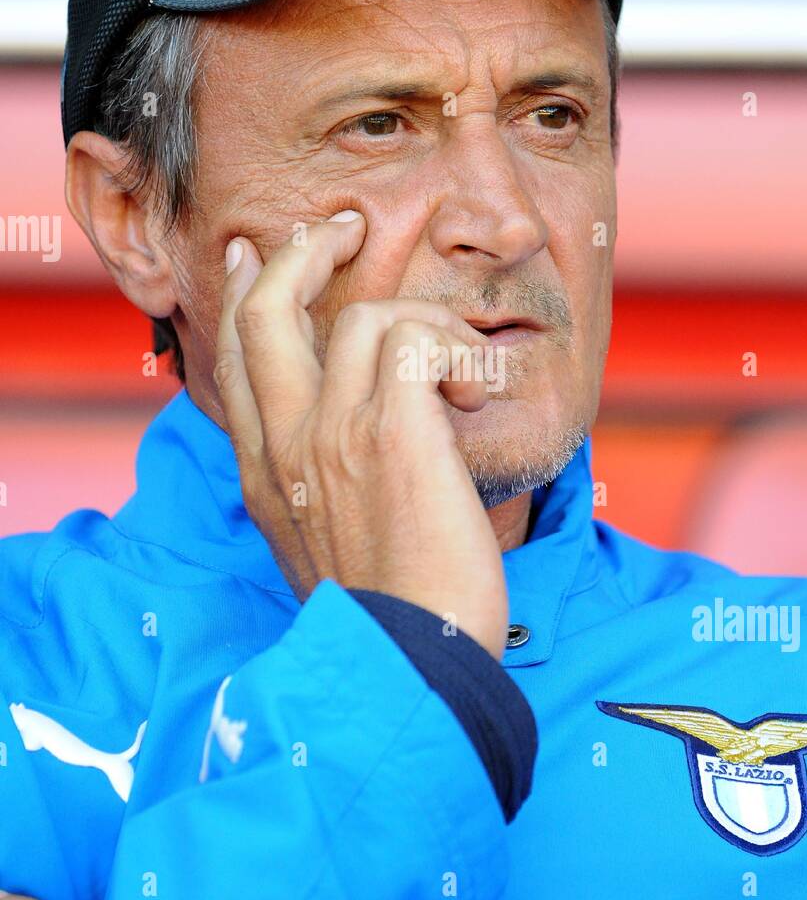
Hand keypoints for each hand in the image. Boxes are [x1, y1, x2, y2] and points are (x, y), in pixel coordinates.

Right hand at [215, 213, 509, 658]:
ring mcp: (334, 434)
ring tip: (459, 379)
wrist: (406, 669)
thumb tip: (336, 456)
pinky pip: (420, 337)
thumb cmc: (387, 616)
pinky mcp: (393, 431)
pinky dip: (459, 352)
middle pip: (268, 308)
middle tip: (346, 229)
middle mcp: (287, 444)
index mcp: (265, 472)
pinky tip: (475, 394)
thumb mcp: (321, 550)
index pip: (238, 358)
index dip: (250, 294)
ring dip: (427, 326)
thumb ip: (315, 490)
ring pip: (365, 315)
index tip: (261, 256)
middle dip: (305, 253)